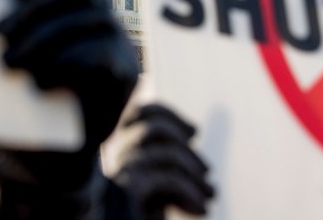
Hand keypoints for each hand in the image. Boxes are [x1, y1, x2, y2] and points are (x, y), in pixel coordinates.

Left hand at [0, 0, 139, 149]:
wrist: (55, 151)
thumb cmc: (26, 96)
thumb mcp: (15, 53)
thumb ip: (11, 25)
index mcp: (81, 2)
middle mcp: (105, 17)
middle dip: (37, 5)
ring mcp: (120, 43)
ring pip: (92, 17)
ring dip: (44, 35)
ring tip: (9, 60)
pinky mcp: (126, 75)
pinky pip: (103, 53)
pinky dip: (68, 61)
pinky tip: (39, 82)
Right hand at [113, 104, 215, 219]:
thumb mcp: (162, 191)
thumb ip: (167, 162)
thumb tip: (191, 132)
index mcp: (117, 159)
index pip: (135, 114)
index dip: (166, 114)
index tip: (194, 132)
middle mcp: (111, 164)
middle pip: (148, 125)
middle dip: (185, 144)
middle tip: (208, 172)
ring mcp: (115, 178)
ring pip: (159, 148)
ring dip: (193, 169)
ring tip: (212, 195)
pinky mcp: (126, 193)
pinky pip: (164, 176)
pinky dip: (190, 191)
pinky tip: (201, 211)